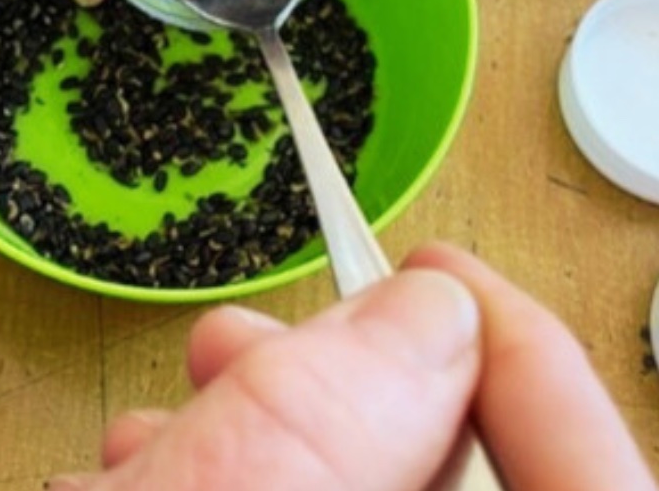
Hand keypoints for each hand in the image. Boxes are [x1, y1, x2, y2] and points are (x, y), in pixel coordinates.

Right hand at [46, 245, 653, 490]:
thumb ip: (331, 418)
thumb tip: (427, 313)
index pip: (594, 478)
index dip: (519, 350)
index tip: (434, 266)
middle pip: (443, 459)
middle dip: (341, 380)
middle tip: (249, 337)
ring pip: (343, 474)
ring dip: (256, 423)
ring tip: (170, 403)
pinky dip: (218, 471)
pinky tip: (140, 465)